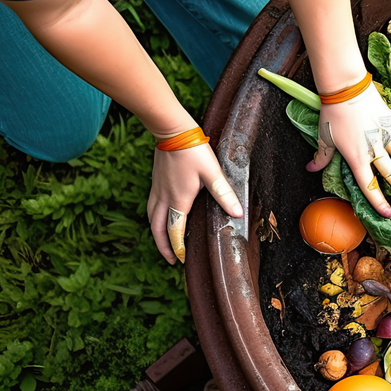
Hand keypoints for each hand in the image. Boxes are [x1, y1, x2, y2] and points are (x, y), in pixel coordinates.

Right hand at [148, 144, 242, 263]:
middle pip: (158, 229)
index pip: (175, 231)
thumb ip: (224, 194)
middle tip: (171, 259)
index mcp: (179, 200)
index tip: (183, 259)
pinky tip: (161, 216)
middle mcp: (164, 198)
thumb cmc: (193, 151)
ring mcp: (157, 189)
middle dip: (163, 246)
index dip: (178, 247)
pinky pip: (152, 207)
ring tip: (163, 242)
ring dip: (157, 233)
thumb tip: (238, 213)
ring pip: (152, 218)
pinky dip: (155, 218)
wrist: (172, 131)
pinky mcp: (156, 182)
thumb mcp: (212, 173)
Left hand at [305, 82, 390, 217]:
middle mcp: (374, 150)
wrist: (346, 89)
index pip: (369, 187)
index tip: (389, 214)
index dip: (379, 203)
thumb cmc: (332, 114)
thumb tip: (311, 169)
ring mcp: (385, 135)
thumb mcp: (324, 138)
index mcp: (357, 158)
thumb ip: (321, 157)